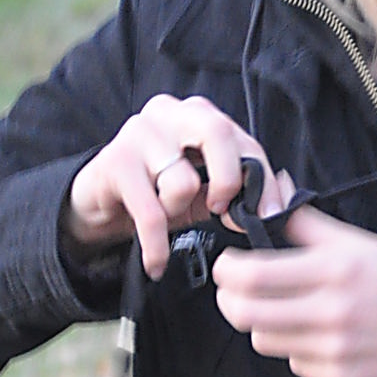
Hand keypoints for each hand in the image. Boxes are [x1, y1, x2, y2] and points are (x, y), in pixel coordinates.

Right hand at [65, 95, 284, 279]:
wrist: (99, 201)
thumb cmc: (158, 191)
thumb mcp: (204, 190)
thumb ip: (239, 191)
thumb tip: (278, 207)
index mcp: (199, 113)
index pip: (243, 140)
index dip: (262, 180)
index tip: (269, 215)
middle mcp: (170, 112)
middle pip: (217, 133)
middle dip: (229, 179)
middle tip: (222, 210)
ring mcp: (139, 132)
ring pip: (183, 181)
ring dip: (177, 213)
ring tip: (166, 218)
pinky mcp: (115, 161)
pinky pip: (150, 212)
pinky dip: (156, 246)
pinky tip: (156, 264)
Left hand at [211, 200, 376, 376]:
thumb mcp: (356, 241)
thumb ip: (306, 224)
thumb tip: (271, 195)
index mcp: (334, 269)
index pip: (253, 274)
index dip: (227, 270)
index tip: (228, 265)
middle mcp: (332, 311)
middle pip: (245, 314)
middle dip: (230, 299)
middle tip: (236, 290)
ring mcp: (335, 349)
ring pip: (264, 340)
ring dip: (264, 324)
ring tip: (284, 310)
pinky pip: (295, 363)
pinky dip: (297, 348)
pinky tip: (319, 334)